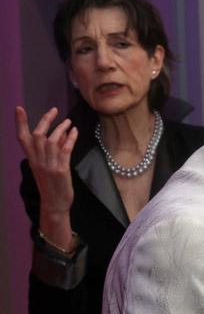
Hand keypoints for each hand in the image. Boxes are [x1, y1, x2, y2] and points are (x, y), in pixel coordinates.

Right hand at [15, 106, 77, 247]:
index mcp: (31, 160)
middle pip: (37, 135)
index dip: (20, 123)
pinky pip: (65, 150)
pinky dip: (70, 138)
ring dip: (60, 128)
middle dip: (45, 120)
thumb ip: (52, 151)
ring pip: (51, 140)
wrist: (54, 204)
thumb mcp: (46, 167)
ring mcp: (48, 165)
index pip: (22, 138)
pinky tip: (75, 131)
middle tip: (54, 110)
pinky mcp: (60, 170)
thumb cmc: (51, 186)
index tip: (19, 108)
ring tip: (69, 121)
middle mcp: (37, 161)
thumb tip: (61, 133)